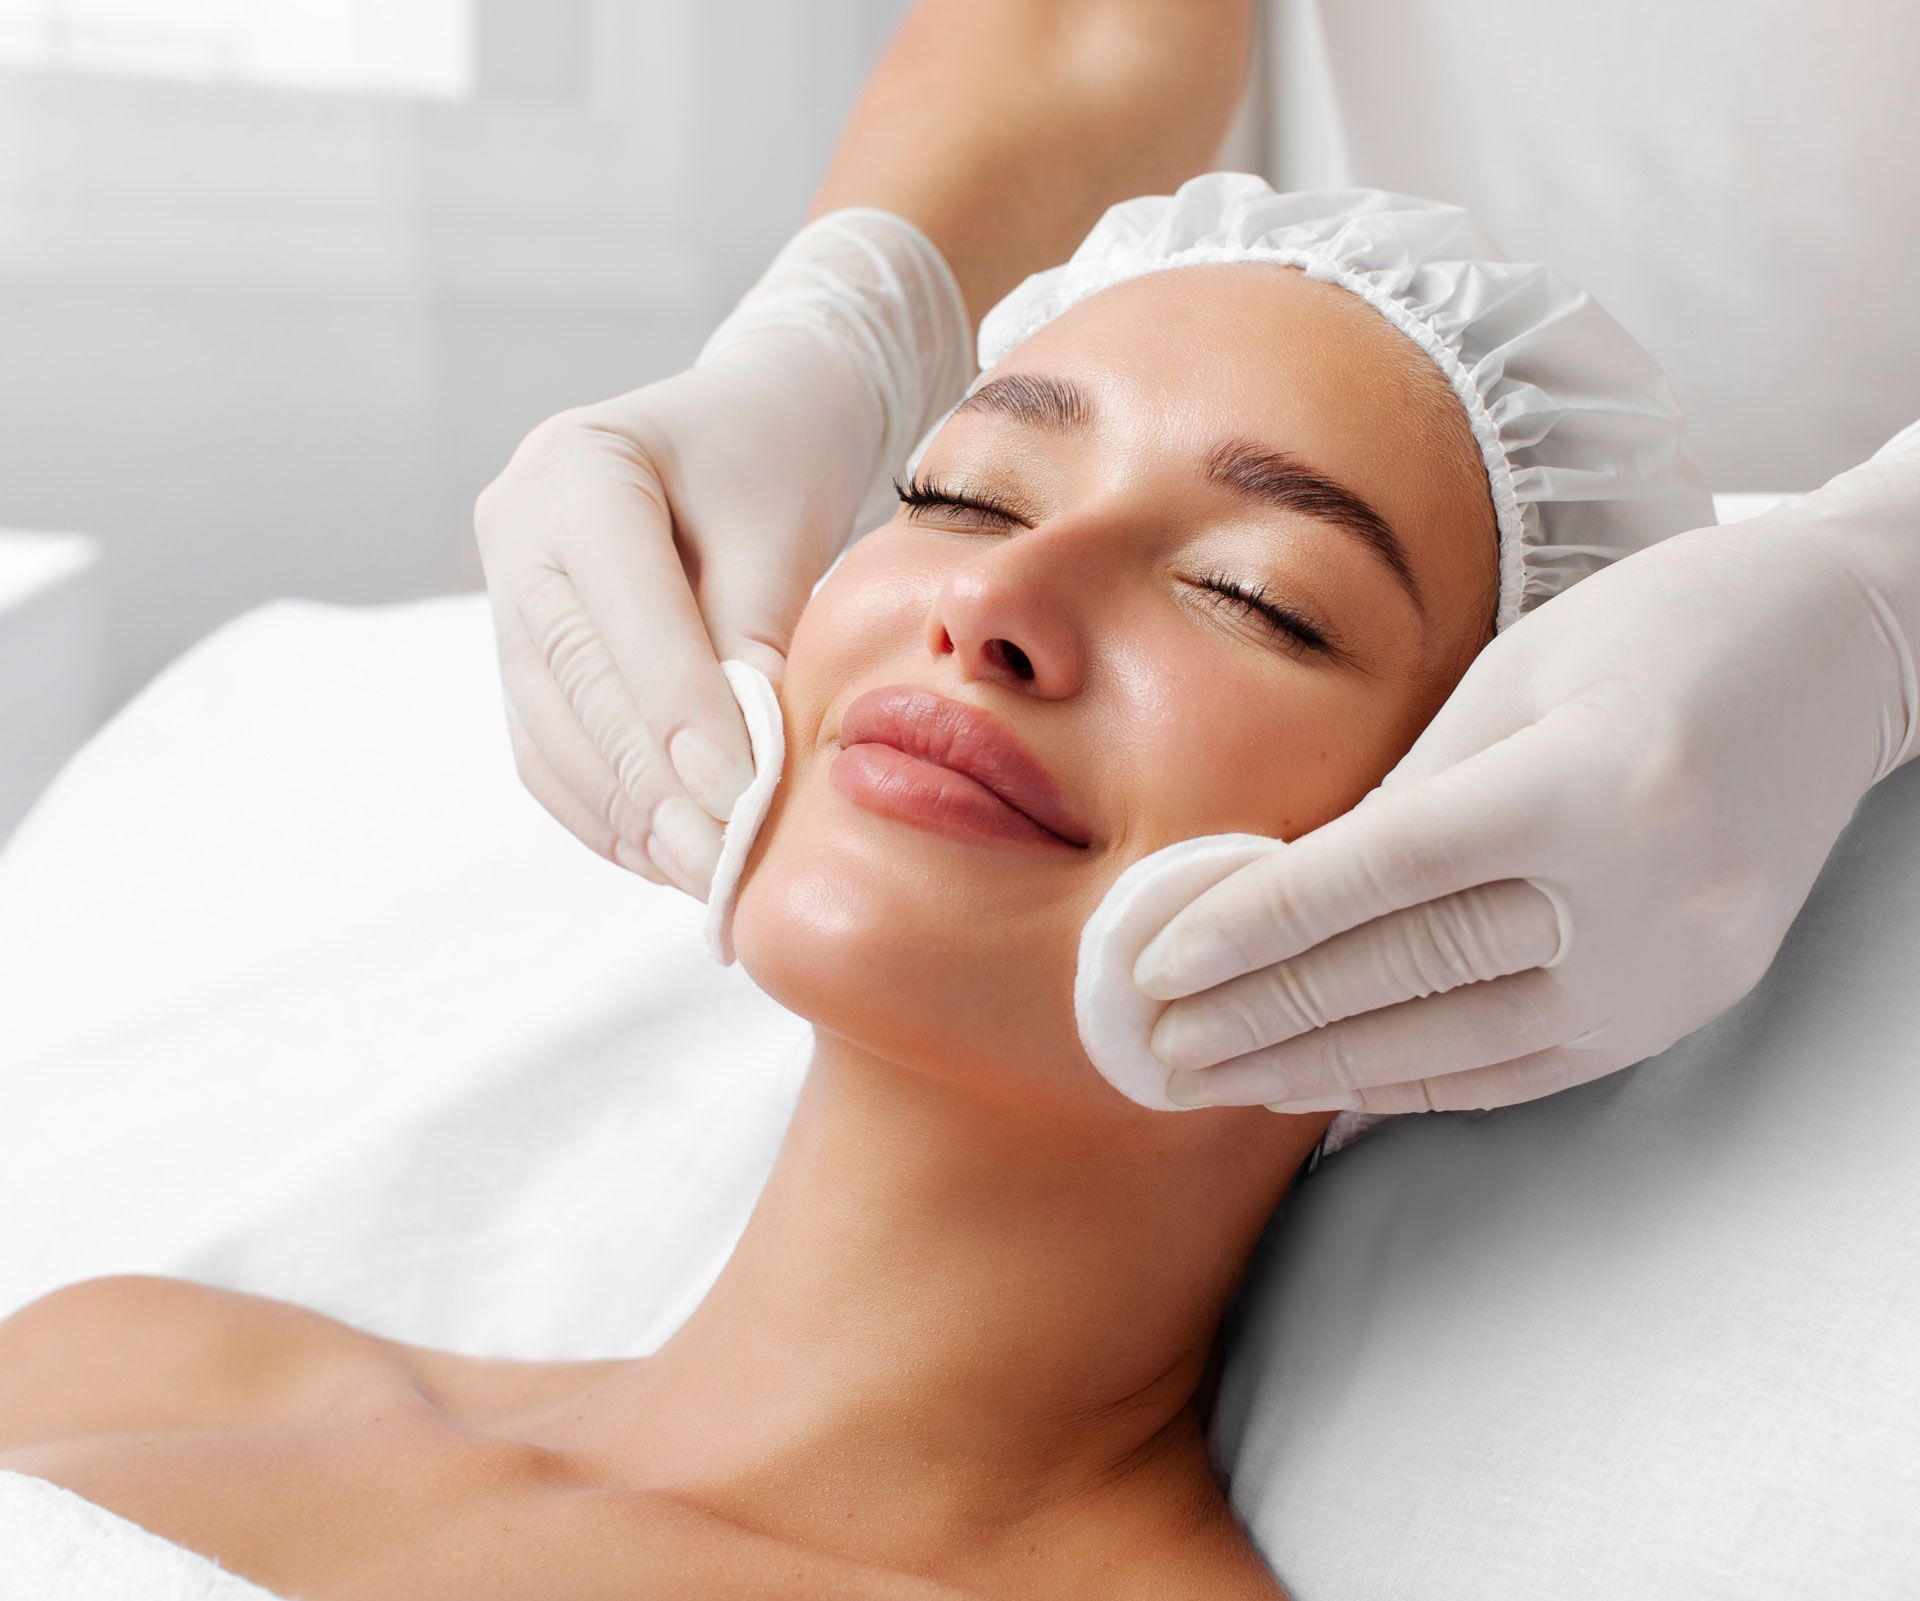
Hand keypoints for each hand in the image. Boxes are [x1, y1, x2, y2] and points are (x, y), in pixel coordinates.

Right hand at [474, 211, 969, 897]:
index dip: (680, 716)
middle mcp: (515, 528)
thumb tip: (742, 768)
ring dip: (626, 818)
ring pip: (549, 733)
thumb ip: (754, 636)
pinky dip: (606, 814)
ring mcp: (504, 592)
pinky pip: (548, 752)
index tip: (743, 795)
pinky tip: (666, 855)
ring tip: (702, 874)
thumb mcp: (784, 527)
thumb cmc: (780, 459)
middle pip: (574, 684)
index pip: (622, 617)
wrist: (749, 423)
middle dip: (653, 788)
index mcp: (577, 468)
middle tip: (721, 862)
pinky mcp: (521, 651)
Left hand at [1139, 444, 1919, 1113]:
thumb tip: (1281, 889)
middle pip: (1415, 971)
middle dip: (1268, 1015)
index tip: (1162, 962)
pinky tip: (1335, 1091)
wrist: (1848, 651)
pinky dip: (1424, 1083)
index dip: (1263, 923)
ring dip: (1326, 1070)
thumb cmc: (1666, 625)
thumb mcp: (1520, 674)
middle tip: (1157, 1046)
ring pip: (1467, 1044)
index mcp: (1595, 780)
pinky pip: (1533, 1068)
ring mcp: (1679, 963)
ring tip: (1218, 1081)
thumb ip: (1407, 789)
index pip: (1388, 873)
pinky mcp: (1690, 1001)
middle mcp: (1648, 891)